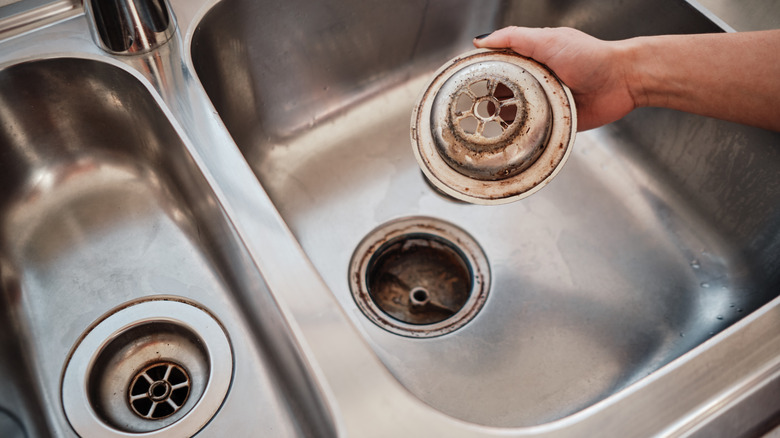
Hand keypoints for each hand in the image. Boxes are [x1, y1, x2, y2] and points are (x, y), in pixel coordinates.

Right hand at [474, 27, 636, 130]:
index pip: (499, 64)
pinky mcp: (555, 121)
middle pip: (504, 91)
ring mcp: (545, 101)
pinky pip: (534, 129)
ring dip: (504, 117)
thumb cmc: (592, 57)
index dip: (482, 71)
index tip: (466, 78)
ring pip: (516, 112)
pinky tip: (511, 134)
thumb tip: (482, 40)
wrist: (622, 81)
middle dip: (489, 98)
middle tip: (474, 105)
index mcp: (532, 58)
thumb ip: (514, 38)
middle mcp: (537, 80)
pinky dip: (524, 131)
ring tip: (488, 120)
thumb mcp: (548, 41)